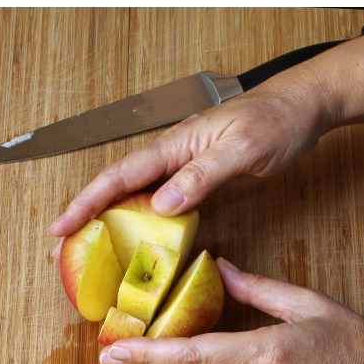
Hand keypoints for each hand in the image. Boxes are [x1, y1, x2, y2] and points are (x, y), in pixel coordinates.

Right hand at [50, 75, 327, 235]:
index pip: (119, 176)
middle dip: (86, 216)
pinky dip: (146, 227)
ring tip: (91, 255)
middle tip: (62, 250)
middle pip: (117, 188)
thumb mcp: (240, 149)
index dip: (87, 201)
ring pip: (137, 199)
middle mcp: (171, 157)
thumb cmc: (274, 121)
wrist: (301, 108)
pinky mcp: (200, 183)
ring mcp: (183, 170)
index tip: (61, 226)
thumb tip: (161, 205)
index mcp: (173, 145)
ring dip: (112, 224)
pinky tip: (142, 247)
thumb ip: (201, 175)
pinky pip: (164, 207)